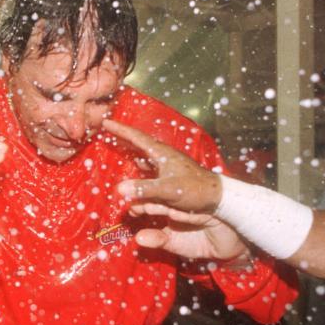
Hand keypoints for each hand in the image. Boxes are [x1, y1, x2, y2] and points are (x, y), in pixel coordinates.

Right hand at [102, 119, 245, 260]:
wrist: (218, 201)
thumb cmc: (196, 190)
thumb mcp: (169, 190)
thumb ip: (144, 190)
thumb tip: (120, 188)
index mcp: (162, 154)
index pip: (137, 138)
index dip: (121, 131)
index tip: (106, 122)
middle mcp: (163, 159)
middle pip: (139, 146)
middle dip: (124, 141)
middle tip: (110, 134)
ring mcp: (167, 170)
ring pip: (144, 162)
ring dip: (131, 158)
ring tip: (120, 150)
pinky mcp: (170, 182)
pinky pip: (149, 176)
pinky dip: (139, 175)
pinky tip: (136, 176)